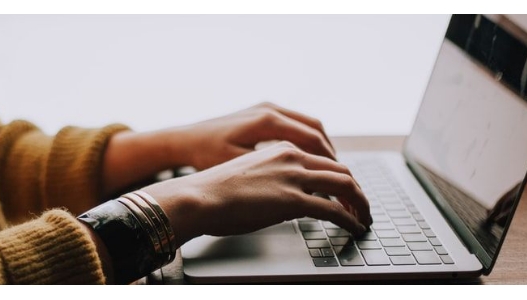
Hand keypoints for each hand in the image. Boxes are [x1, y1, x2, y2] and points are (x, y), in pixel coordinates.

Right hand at [144, 142, 371, 246]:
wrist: (198, 196)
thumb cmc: (214, 191)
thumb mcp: (249, 174)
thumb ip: (273, 179)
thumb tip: (285, 199)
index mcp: (281, 148)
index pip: (323, 158)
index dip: (339, 176)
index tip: (345, 191)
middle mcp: (292, 156)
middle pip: (340, 169)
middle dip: (356, 190)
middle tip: (361, 206)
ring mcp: (294, 176)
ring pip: (345, 185)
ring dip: (360, 203)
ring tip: (364, 218)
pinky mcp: (293, 199)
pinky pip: (334, 209)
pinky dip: (350, 219)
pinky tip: (354, 227)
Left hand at [172, 102, 335, 170]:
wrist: (184, 140)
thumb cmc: (206, 155)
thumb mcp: (239, 167)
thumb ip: (272, 173)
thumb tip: (303, 187)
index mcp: (267, 121)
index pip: (312, 139)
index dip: (329, 161)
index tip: (340, 179)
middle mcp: (270, 109)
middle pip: (315, 129)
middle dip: (330, 154)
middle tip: (341, 176)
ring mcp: (266, 107)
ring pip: (308, 124)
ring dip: (321, 146)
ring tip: (329, 169)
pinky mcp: (261, 112)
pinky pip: (295, 123)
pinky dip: (307, 140)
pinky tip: (308, 158)